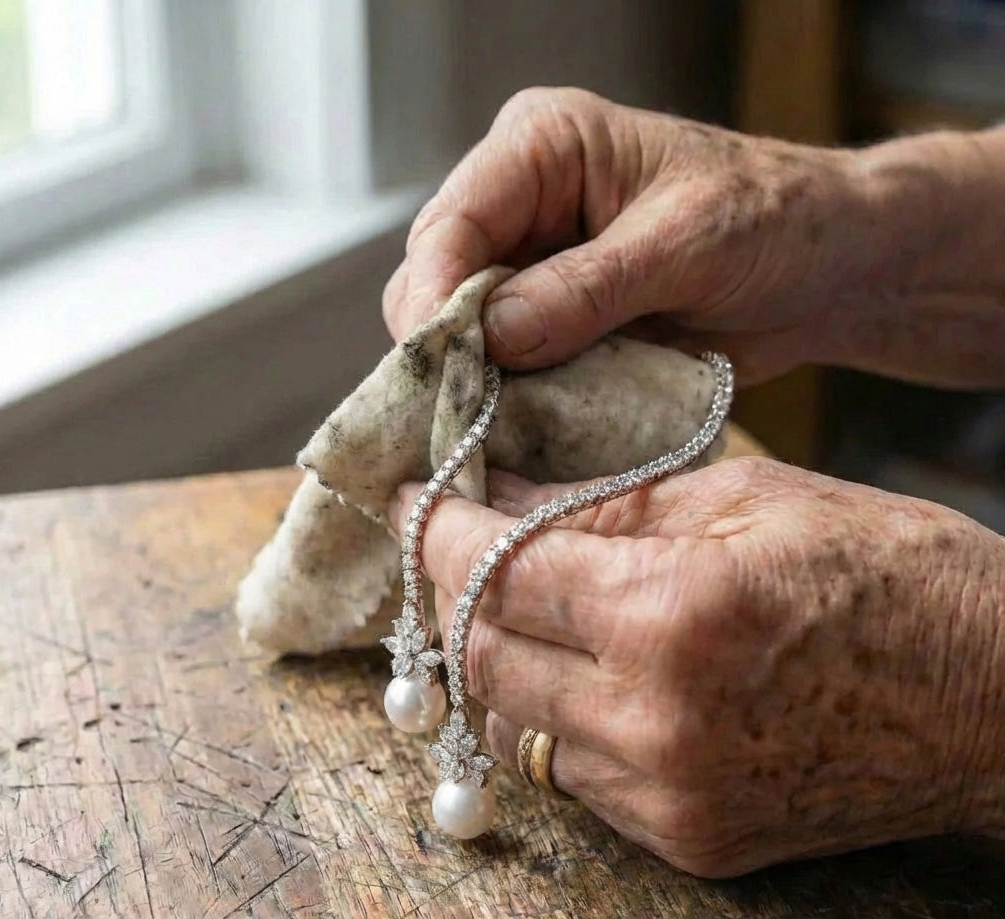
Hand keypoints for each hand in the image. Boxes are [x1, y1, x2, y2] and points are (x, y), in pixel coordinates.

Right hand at [384, 88, 1004, 387]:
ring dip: (476, 384)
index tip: (436, 363)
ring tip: (492, 430)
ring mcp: (533, 273)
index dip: (433, 295)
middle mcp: (522, 208)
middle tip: (460, 413)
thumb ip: (588, 288)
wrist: (824, 270)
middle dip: (445, 349)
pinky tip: (522, 430)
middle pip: (437, 283)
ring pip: (462, 336)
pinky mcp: (552, 328)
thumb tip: (493, 336)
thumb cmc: (773, 220)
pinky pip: (507, 372)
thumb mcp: (685, 243)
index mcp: (543, 149)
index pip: (452, 221)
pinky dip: (511, 404)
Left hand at [391, 459, 1004, 875]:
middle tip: (452, 546)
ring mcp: (667, 796)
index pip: (495, 572)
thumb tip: (503, 501)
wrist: (995, 698)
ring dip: (497, 658)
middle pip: (484, 659)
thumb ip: (608, 506)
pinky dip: (551, 714)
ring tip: (511, 603)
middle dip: (453, 594)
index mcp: (672, 614)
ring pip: (514, 725)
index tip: (412, 498)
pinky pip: (570, 775)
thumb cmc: (890, 573)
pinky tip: (574, 668)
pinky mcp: (687, 840)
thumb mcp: (747, 498)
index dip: (437, 530)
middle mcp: (653, 720)